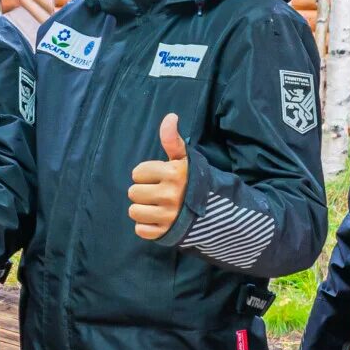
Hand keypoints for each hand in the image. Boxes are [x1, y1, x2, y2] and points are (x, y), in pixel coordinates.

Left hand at [128, 112, 189, 240]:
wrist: (215, 212)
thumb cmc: (194, 181)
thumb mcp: (185, 159)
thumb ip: (172, 139)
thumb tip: (170, 116)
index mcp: (173, 174)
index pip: (138, 173)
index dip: (146, 174)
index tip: (160, 177)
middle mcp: (170, 195)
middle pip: (133, 192)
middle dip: (144, 191)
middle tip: (158, 193)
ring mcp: (168, 216)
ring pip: (134, 211)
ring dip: (142, 209)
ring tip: (156, 206)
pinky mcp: (165, 233)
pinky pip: (140, 230)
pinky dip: (146, 226)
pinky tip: (157, 220)